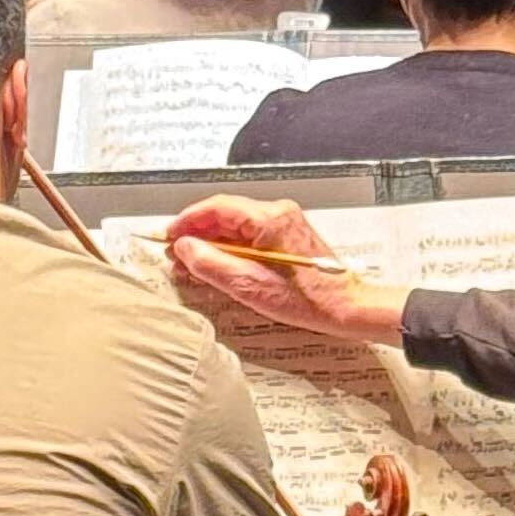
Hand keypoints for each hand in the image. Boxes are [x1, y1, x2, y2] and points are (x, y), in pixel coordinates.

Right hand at [166, 196, 407, 346]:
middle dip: (196, 233)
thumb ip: (212, 265)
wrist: (346, 307)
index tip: (168, 235)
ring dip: (212, 242)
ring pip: (235, 225)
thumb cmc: (310, 300)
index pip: (215, 208)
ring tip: (193, 263)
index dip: (186, 221)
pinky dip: (230, 247)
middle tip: (176, 253)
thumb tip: (185, 249)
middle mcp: (278, 213)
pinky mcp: (287, 235)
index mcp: (269, 219)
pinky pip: (249, 234)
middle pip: (224, 214)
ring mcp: (284, 222)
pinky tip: (219, 264)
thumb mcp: (250, 287)